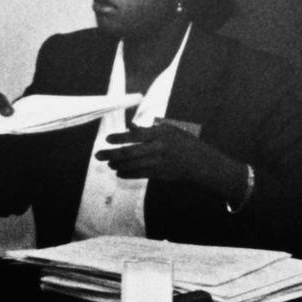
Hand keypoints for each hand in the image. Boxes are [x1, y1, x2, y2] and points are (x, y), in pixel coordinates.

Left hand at [98, 122, 243, 196]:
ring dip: (117, 165)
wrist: (203, 163)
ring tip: (109, 163)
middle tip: (98, 155)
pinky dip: (127, 174)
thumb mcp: (170, 131)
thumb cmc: (184, 143)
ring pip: (132, 165)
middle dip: (111, 154)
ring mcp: (159, 163)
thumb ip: (148, 130)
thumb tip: (130, 127)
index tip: (107, 139)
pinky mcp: (160, 174)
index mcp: (162, 134)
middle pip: (130, 152)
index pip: (136, 136)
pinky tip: (119, 172)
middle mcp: (159, 148)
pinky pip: (139, 175)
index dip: (119, 138)